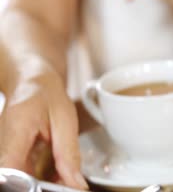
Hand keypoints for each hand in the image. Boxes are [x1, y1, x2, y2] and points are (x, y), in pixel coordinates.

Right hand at [0, 58, 86, 188]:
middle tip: (69, 183)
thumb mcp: (64, 119)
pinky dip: (43, 178)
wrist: (31, 81)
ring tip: (67, 176)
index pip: (11, 171)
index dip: (30, 187)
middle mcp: (3, 146)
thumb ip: (68, 153)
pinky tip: (59, 172)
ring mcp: (5, 153)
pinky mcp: (10, 157)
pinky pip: (24, 176)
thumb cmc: (45, 93)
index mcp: (15, 133)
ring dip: (46, 184)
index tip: (55, 187)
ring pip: (22, 181)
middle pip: (17, 182)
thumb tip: (75, 183)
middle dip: (45, 187)